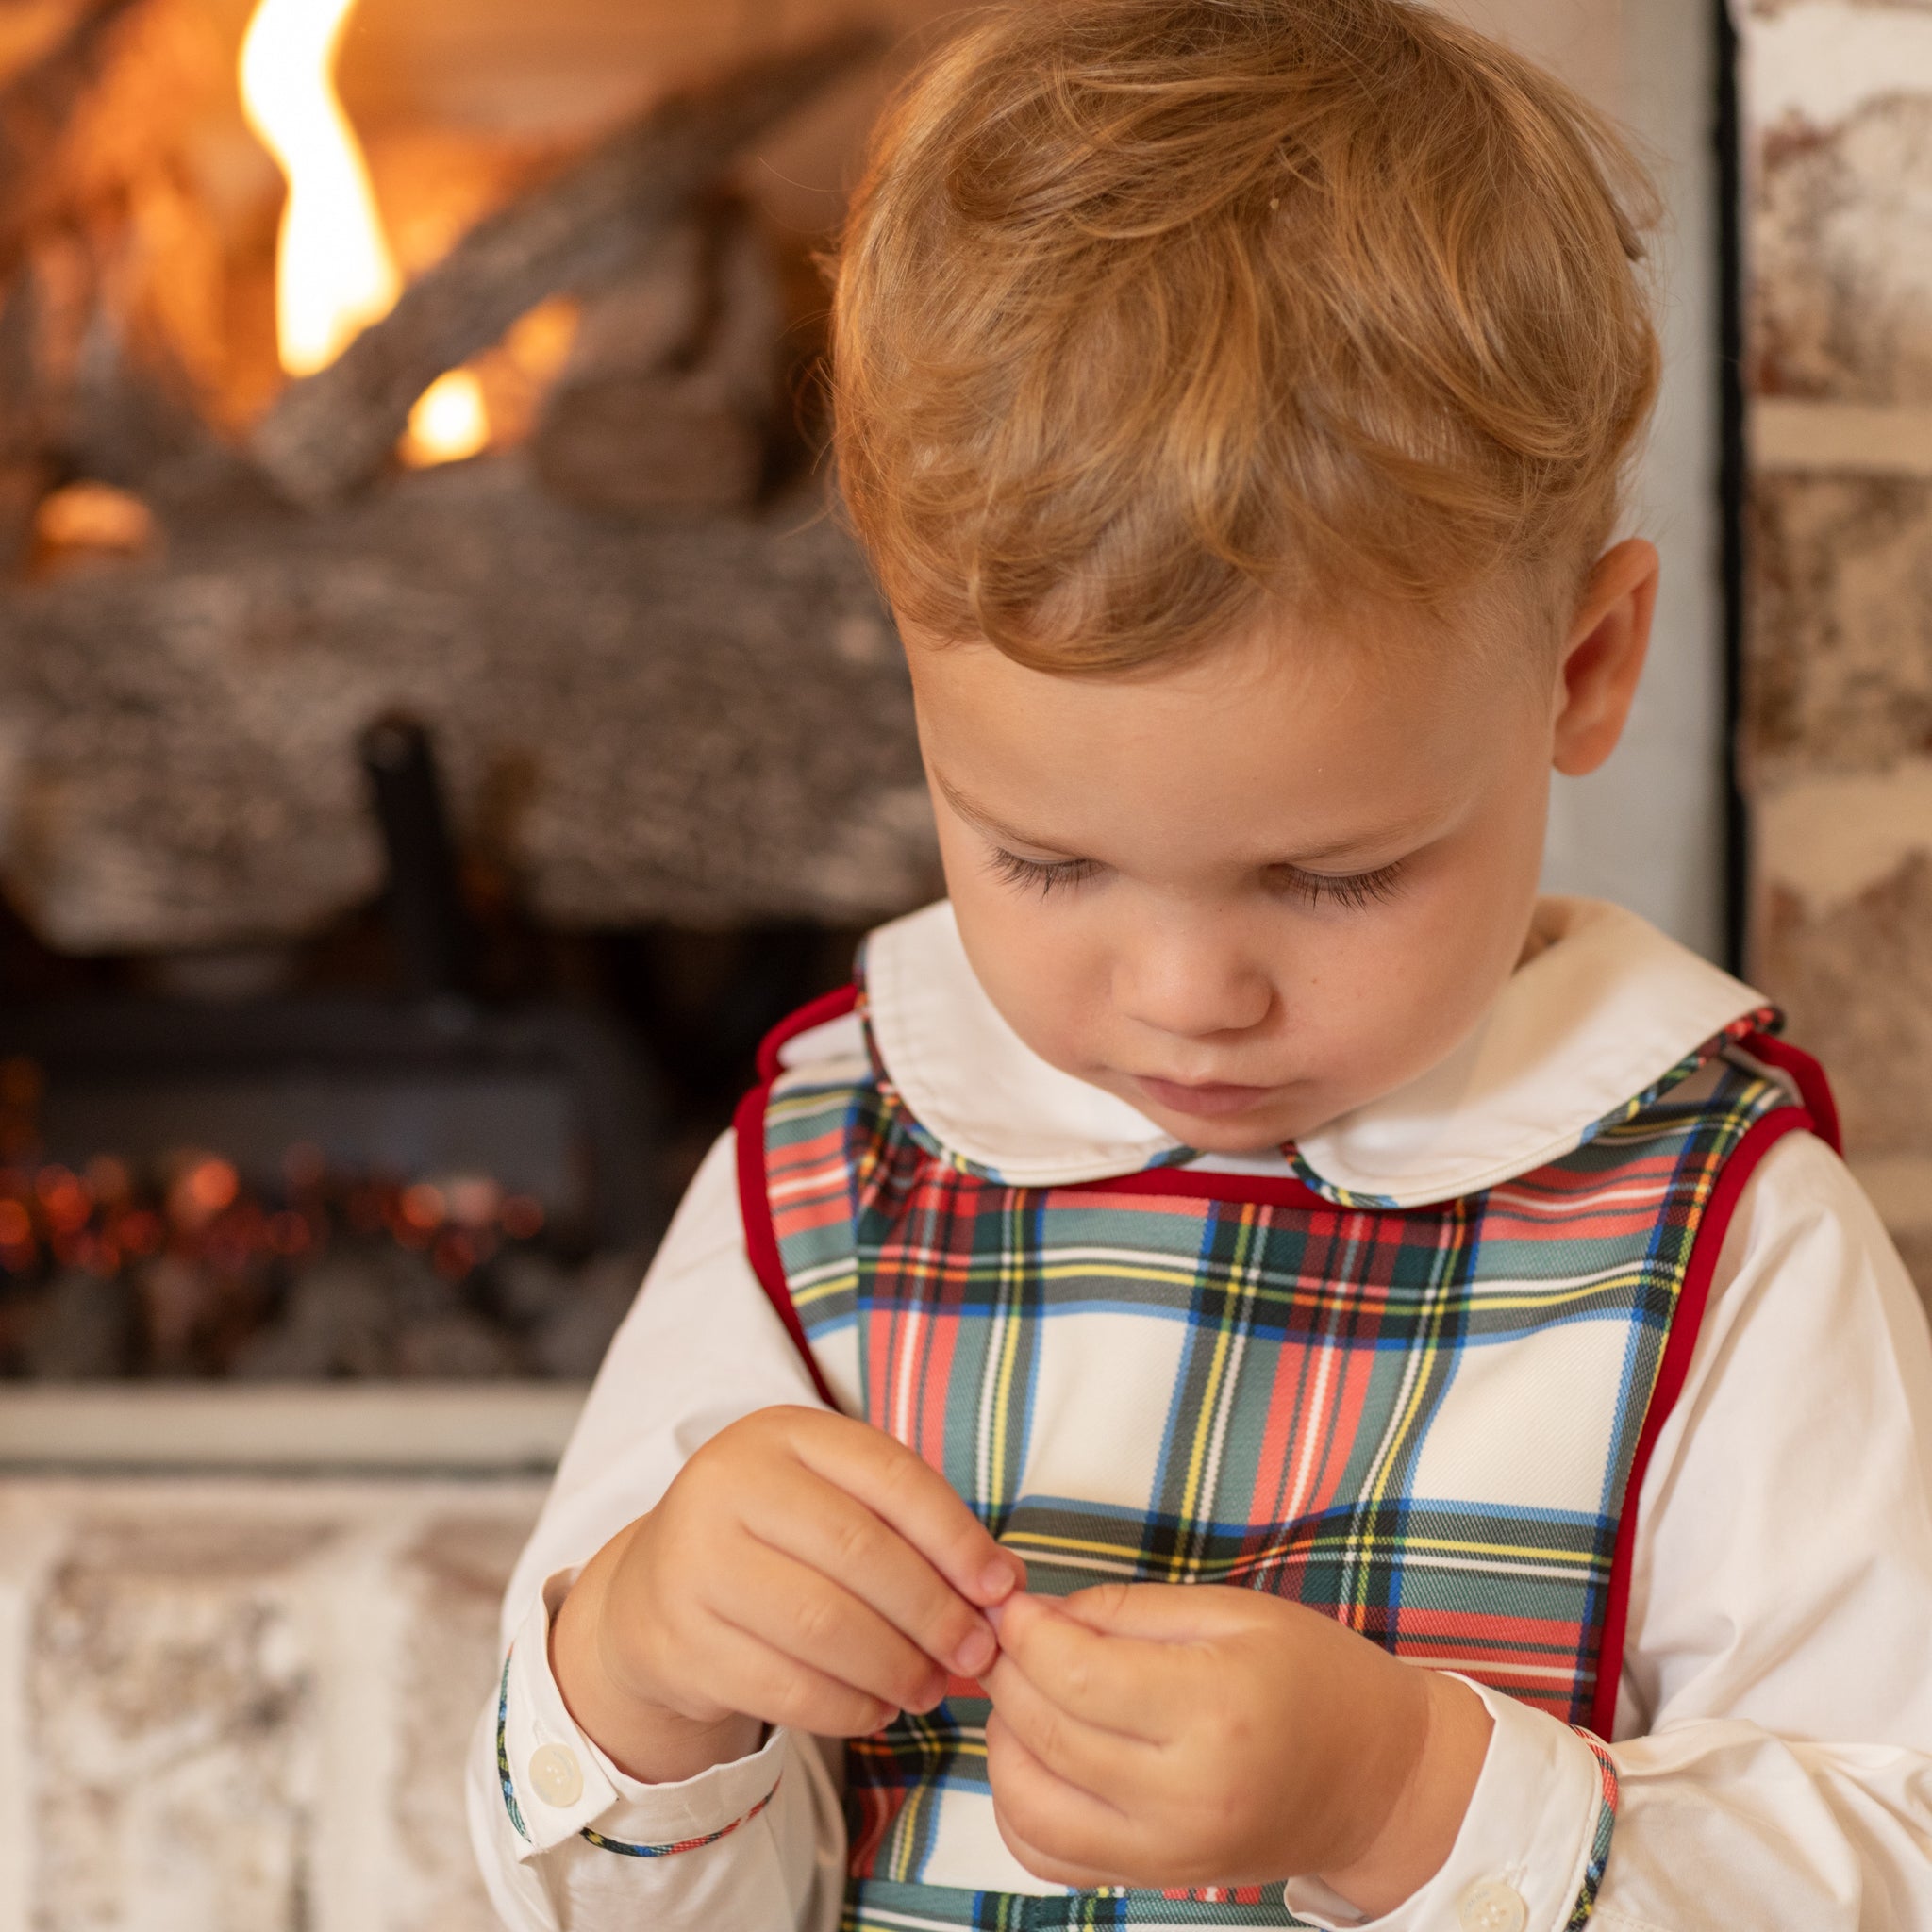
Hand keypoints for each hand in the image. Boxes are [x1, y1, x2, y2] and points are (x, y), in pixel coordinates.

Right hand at [552, 1406, 1025, 1782]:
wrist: (650, 1593)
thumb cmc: (773, 1541)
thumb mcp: (833, 1503)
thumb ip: (914, 1531)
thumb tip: (1007, 1585)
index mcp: (783, 1432)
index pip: (890, 1474)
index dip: (957, 1535)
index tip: (1001, 1588)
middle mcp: (730, 1482)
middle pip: (859, 1551)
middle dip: (933, 1612)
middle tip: (977, 1654)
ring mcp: (695, 1560)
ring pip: (823, 1624)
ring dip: (896, 1667)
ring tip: (932, 1689)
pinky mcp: (679, 1640)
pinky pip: (785, 1685)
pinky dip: (849, 1706)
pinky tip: (879, 1709)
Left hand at [983, 1583, 1490, 1915]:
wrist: (1378, 1781)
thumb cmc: (1314, 1679)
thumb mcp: (1233, 1611)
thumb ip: (1128, 1610)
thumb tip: (1037, 1616)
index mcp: (1215, 1709)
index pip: (1077, 1674)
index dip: (1026, 1632)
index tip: (1012, 1603)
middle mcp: (1188, 1793)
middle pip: (1047, 1734)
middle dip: (1007, 1673)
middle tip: (1010, 1636)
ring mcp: (1169, 1851)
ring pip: (1032, 1807)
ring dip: (1002, 1743)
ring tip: (1022, 1693)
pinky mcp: (1156, 1879)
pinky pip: (1049, 1859)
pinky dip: (1018, 1807)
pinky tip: (1034, 1756)